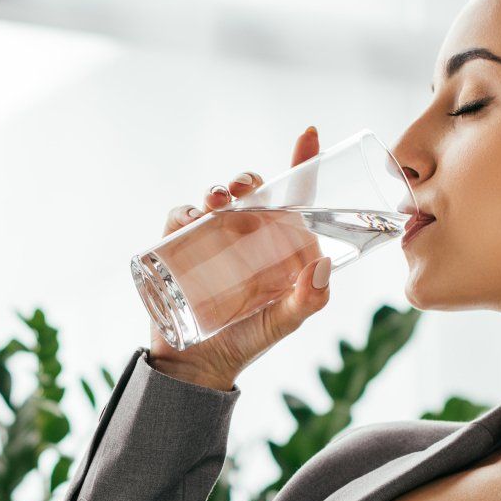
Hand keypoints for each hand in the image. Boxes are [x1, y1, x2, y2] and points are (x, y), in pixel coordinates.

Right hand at [146, 125, 333, 388]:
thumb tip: (322, 262)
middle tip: (244, 188)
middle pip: (251, 190)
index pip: (293, 196)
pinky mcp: (178, 249)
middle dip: (247, 178)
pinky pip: (179, 218)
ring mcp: (211, 239)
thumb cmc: (248, 340)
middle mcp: (245, 235)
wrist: (198, 367)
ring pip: (213, 198)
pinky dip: (184, 212)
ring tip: (216, 201)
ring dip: (216, 189)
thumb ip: (309, 299)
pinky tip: (191, 219)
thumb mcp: (285, 322)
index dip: (302, 162)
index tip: (309, 133)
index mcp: (277, 244)